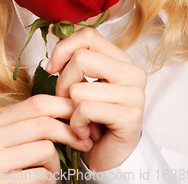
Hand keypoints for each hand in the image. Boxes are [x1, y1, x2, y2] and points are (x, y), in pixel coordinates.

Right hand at [0, 94, 93, 182]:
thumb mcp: (24, 142)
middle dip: (70, 131)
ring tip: (49, 172)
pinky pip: (42, 174)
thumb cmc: (19, 173)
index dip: (64, 107)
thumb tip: (74, 104)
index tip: (82, 117)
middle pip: (42, 123)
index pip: (36, 103)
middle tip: (86, 141)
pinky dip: (50, 180)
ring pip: (45, 148)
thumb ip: (39, 122)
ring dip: (57, 163)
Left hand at [46, 27, 146, 171]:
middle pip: (81, 59)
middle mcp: (133, 72)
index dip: (63, 49)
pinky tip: (85, 132)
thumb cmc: (92, 117)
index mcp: (121, 59)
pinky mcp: (130, 117)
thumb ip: (75, 58)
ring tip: (79, 119)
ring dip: (69, 109)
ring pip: (79, 88)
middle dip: (63, 83)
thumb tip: (56, 33)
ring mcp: (135, 94)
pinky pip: (85, 109)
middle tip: (67, 100)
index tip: (52, 68)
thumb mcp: (82, 81)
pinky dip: (76, 124)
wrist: (108, 155)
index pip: (88, 35)